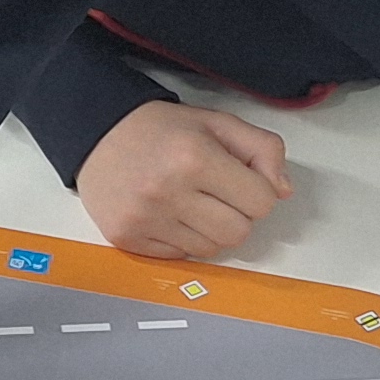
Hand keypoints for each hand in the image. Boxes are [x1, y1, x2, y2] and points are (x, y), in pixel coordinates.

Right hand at [76, 99, 292, 261]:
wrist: (96, 132)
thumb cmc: (160, 129)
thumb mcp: (218, 123)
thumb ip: (262, 149)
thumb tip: (282, 191)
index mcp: (196, 157)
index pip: (262, 202)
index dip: (258, 191)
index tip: (239, 180)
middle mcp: (168, 191)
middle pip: (239, 233)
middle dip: (237, 215)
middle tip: (216, 194)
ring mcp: (145, 219)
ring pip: (211, 250)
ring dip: (210, 230)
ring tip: (190, 203)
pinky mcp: (127, 238)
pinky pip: (179, 256)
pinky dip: (182, 239)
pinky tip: (168, 214)